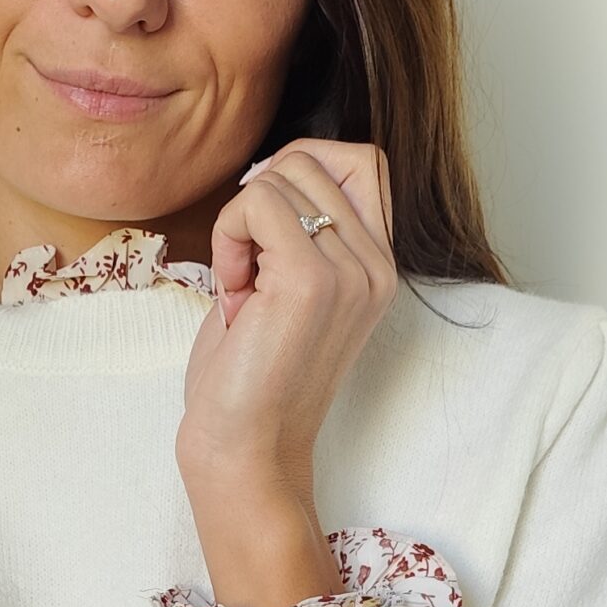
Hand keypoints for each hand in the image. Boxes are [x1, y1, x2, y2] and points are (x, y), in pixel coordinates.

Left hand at [178, 139, 398, 492]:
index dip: (298, 170)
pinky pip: (255, 201)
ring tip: (243, 287)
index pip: (361, 159)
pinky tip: (234, 290)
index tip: (263, 227)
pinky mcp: (311, 281)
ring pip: (280, 176)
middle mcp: (376, 266)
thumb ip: (299, 229)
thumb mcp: (286, 286)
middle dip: (258, 200)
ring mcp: (351, 272)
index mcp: (379, 266)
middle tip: (247, 269)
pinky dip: (227, 236)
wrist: (244, 448)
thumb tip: (278, 166)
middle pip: (312, 158)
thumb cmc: (250, 375)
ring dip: (239, 223)